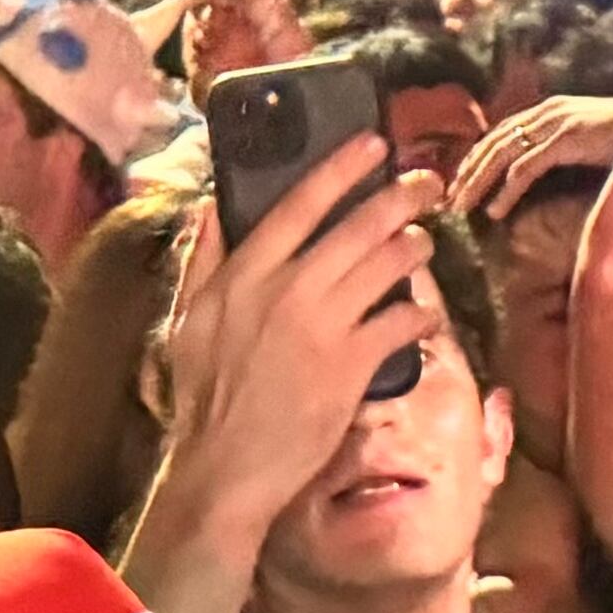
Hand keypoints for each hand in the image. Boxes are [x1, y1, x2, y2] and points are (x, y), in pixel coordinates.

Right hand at [150, 139, 444, 535]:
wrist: (226, 467)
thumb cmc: (204, 396)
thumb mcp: (186, 320)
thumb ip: (201, 259)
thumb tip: (209, 205)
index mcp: (244, 274)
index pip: (299, 203)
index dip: (341, 168)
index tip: (373, 145)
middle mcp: (288, 289)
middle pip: (358, 227)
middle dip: (401, 198)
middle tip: (426, 184)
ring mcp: (324, 326)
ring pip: (387, 266)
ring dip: (414, 249)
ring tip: (423, 244)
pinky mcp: (353, 365)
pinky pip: (401, 322)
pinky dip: (420, 314)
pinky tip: (424, 314)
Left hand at [452, 93, 612, 218]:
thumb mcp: (593, 146)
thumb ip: (567, 154)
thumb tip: (540, 179)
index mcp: (552, 110)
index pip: (499, 134)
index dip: (475, 160)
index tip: (457, 187)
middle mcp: (550, 110)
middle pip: (493, 142)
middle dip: (467, 173)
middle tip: (448, 203)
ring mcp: (560, 121)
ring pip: (503, 154)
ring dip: (478, 183)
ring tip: (462, 210)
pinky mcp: (571, 137)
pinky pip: (528, 168)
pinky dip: (507, 191)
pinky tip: (496, 212)